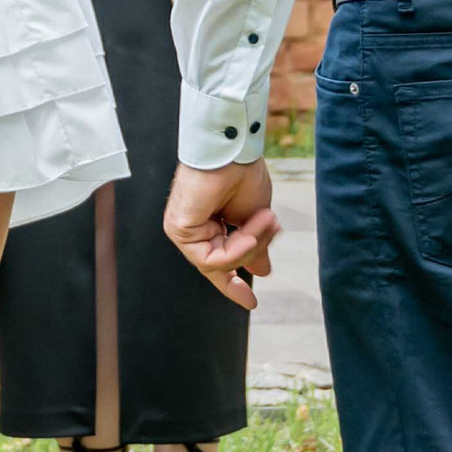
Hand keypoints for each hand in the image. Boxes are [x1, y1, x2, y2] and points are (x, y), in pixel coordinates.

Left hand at [164, 159, 277, 309]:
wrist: (234, 149)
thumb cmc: (242, 173)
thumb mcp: (254, 217)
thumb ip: (253, 245)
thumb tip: (262, 270)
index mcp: (210, 226)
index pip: (220, 263)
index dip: (234, 285)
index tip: (251, 302)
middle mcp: (194, 230)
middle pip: (225, 263)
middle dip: (253, 251)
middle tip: (272, 227)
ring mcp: (184, 231)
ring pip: (219, 264)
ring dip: (249, 245)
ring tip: (265, 220)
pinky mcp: (178, 230)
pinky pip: (210, 259)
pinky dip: (235, 250)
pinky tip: (249, 231)